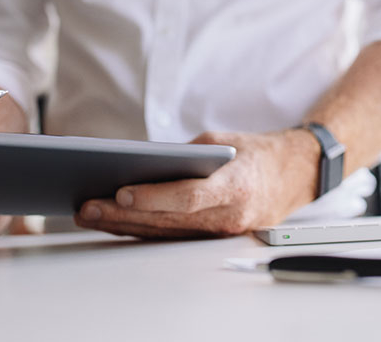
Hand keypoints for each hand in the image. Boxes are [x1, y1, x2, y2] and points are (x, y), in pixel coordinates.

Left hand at [74, 130, 318, 237]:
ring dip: (123, 226)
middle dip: (122, 215)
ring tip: (88, 214)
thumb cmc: (253, 154)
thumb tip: (140, 163)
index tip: (121, 192)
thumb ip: (184, 154)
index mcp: (236, 186)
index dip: (153, 198)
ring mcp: (221, 233)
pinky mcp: (211, 238)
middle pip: (167, 220)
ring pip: (163, 233)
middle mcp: (229, 216)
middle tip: (87, 207)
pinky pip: (170, 235)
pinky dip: (139, 229)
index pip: (188, 197)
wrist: (293, 176)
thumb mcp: (220, 141)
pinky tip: (110, 221)